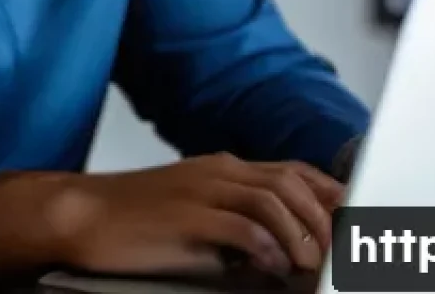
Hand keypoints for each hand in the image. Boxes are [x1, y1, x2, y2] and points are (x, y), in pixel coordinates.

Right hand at [55, 152, 343, 278]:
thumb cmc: (137, 220)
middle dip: (323, 213)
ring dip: (300, 231)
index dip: (327, 192)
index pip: (291, 170)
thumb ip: (236, 224)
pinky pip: (240, 227)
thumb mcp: (196, 213)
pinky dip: (266, 247)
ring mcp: (202, 190)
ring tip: (313, 263)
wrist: (83, 215)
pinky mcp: (187, 216)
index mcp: (224, 167)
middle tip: (342, 247)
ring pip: (271, 199)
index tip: (352, 218)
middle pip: (289, 181)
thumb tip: (280, 253)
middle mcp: (219, 171)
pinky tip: (275, 268)